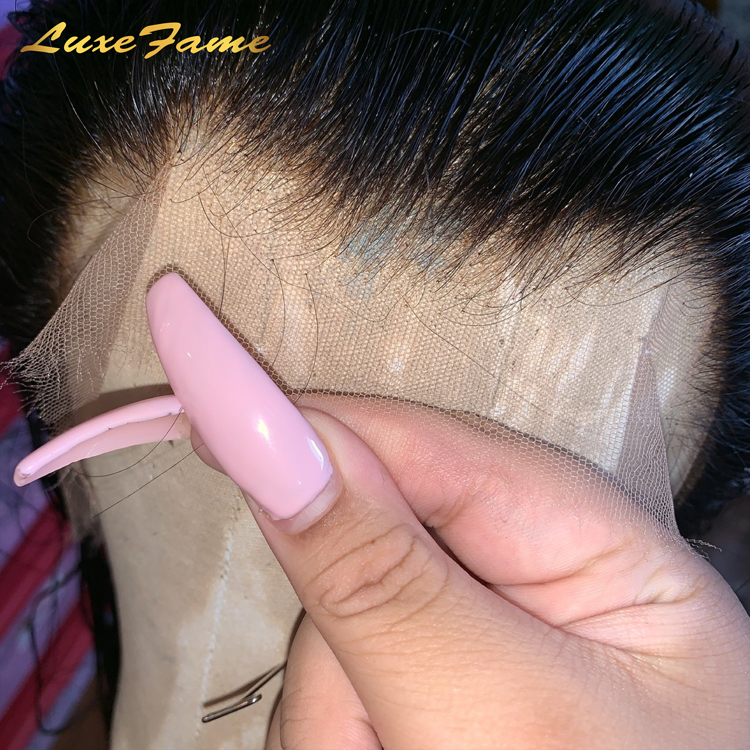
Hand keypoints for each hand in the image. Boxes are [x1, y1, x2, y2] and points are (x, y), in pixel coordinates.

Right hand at [252, 397, 749, 749]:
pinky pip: (346, 680)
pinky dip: (343, 732)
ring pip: (341, 623)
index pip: (428, 442)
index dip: (314, 424)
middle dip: (341, 638)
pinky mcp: (441, 680)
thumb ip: (389, 585)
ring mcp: (481, 629)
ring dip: (341, 714)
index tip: (208, 410)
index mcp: (592, 542)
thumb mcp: (508, 715)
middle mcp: (533, 572)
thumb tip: (278, 446)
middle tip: (370, 733)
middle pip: (370, 538)